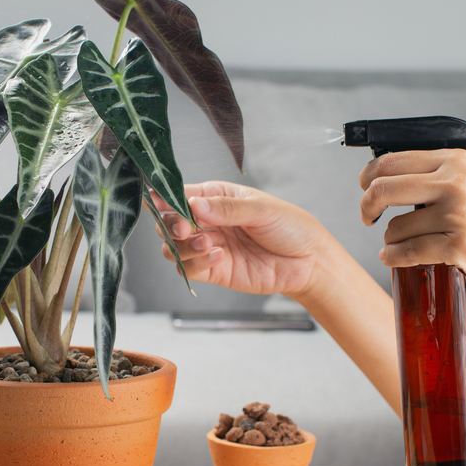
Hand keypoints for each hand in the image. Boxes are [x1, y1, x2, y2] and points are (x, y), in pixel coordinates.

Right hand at [151, 181, 329, 297]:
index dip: (165, 198)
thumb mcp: (261, 209)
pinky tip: (218, 256)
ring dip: (184, 246)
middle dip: (171, 225)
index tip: (157, 201)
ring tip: (208, 243)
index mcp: (216, 197)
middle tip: (185, 228)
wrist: (309, 261)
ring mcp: (209, 246)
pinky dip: (197, 263)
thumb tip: (195, 205)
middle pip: (169, 222)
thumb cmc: (291, 227)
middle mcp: (208, 222)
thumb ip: (227, 208)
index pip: (181, 195)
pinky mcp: (214, 270)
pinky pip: (190, 268)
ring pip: (174, 247)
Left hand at [359, 149, 465, 298]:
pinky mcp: (461, 245)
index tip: (365, 190)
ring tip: (400, 246)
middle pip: (382, 189)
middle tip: (367, 218)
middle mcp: (456, 182)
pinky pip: (409, 252)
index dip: (367, 178)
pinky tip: (393, 259)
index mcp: (456, 162)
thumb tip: (389, 179)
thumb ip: (441, 176)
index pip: (391, 161)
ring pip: (395, 227)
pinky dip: (394, 258)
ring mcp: (459, 214)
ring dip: (390, 240)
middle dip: (366, 207)